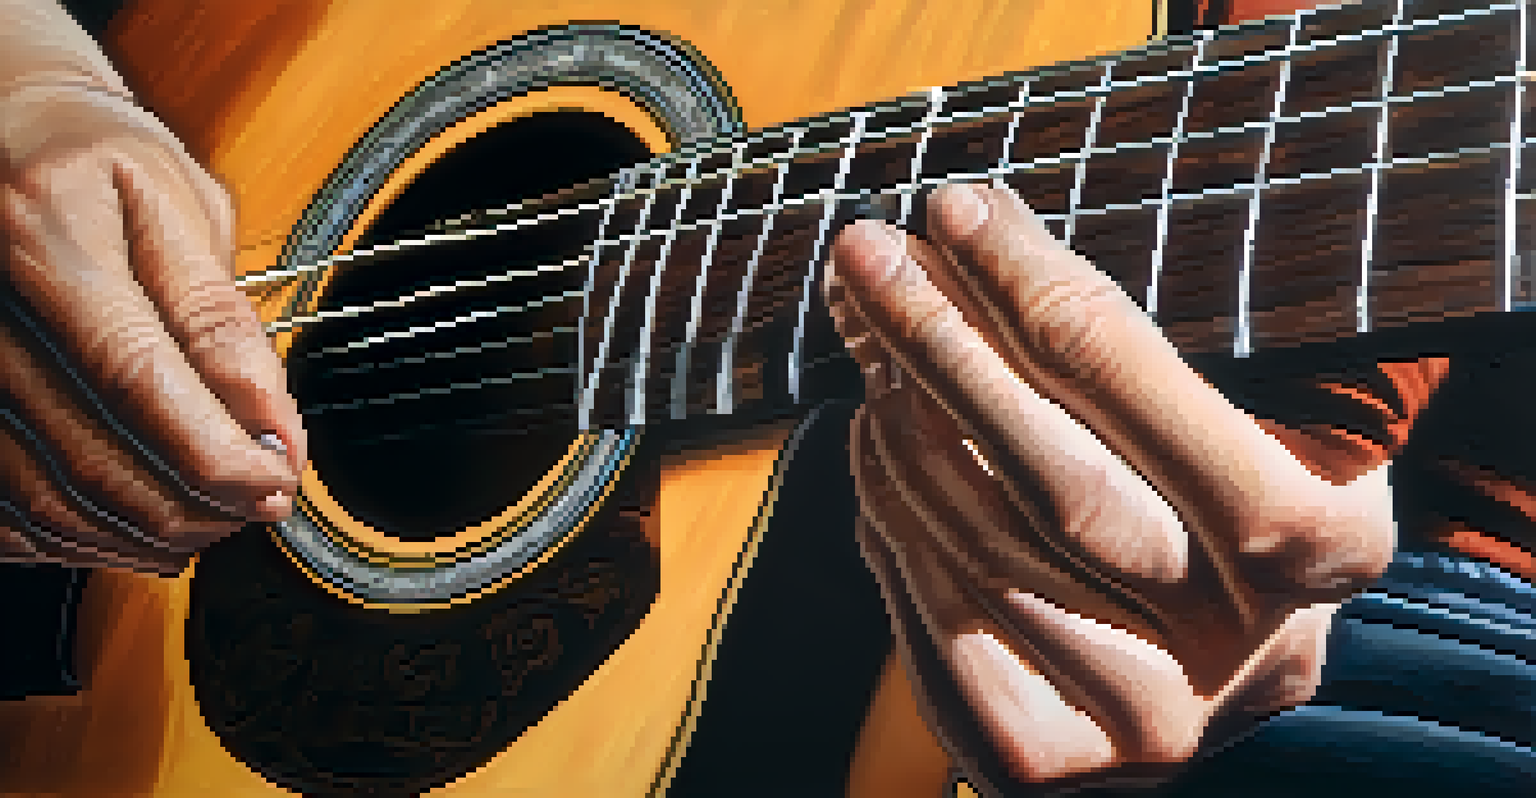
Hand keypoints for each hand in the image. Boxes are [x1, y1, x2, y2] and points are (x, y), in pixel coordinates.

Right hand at [0, 81, 304, 574]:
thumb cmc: (93, 158)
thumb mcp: (179, 204)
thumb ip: (221, 317)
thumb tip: (271, 422)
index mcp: (43, 234)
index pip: (137, 380)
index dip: (216, 453)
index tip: (277, 480)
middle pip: (89, 453)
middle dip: (193, 504)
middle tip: (257, 503)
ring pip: (45, 495)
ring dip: (143, 531)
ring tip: (212, 519)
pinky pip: (6, 505)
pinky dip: (81, 533)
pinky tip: (139, 524)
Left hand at [825, 184, 1394, 791]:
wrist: (1221, 649)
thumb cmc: (1229, 488)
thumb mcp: (1256, 402)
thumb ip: (1157, 326)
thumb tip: (971, 225)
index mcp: (1327, 538)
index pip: (1149, 393)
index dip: (1036, 293)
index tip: (956, 212)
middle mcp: (1249, 651)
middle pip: (1056, 478)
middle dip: (942, 347)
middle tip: (866, 256)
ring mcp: (1145, 719)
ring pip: (985, 546)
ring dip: (902, 424)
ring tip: (869, 337)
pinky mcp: (1042, 753)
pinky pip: (935, 619)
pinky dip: (889, 517)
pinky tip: (875, 441)